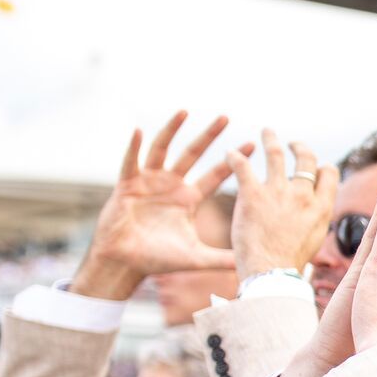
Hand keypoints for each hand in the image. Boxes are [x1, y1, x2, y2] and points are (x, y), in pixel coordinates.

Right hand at [74, 112, 239, 299]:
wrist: (125, 264)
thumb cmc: (157, 260)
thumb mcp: (196, 258)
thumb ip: (222, 259)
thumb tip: (252, 265)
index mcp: (188, 198)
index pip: (216, 175)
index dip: (233, 162)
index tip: (252, 145)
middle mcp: (171, 184)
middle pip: (192, 154)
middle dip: (209, 136)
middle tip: (226, 116)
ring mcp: (149, 181)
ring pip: (162, 149)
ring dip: (172, 130)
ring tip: (184, 111)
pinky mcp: (127, 184)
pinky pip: (130, 162)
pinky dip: (133, 147)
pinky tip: (138, 130)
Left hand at [231, 128, 336, 277]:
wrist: (271, 274)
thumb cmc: (290, 266)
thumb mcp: (313, 241)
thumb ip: (313, 221)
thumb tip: (314, 217)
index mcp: (321, 207)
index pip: (328, 174)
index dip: (322, 166)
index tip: (315, 166)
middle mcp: (302, 195)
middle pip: (305, 160)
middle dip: (299, 147)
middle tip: (291, 144)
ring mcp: (278, 193)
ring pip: (276, 155)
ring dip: (271, 139)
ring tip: (266, 132)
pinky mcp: (252, 195)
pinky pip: (242, 167)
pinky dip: (234, 157)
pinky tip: (229, 153)